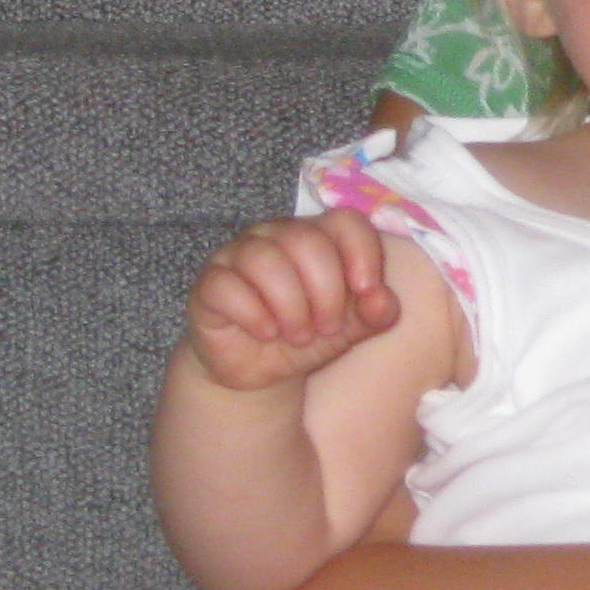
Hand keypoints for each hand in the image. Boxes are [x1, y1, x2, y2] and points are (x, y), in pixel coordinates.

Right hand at [181, 212, 400, 393]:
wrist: (260, 368)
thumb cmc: (309, 335)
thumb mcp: (352, 329)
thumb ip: (376, 312)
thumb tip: (380, 301)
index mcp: (318, 236)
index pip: (345, 221)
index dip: (363, 254)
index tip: (366, 293)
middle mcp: (277, 235)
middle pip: (306, 241)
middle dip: (326, 291)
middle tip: (328, 327)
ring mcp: (238, 255)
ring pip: (264, 259)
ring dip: (291, 306)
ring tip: (299, 335)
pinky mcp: (209, 283)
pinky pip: (226, 285)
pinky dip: (254, 314)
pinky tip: (267, 334)